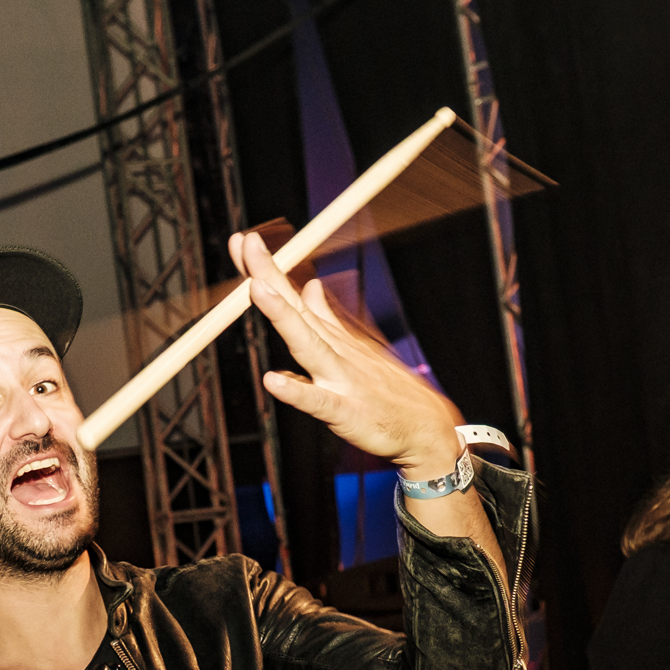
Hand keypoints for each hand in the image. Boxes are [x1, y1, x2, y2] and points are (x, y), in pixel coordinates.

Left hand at [231, 230, 464, 478]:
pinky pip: (318, 402)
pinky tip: (274, 381)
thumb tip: (310, 287)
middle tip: (247, 243)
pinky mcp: (346, 412)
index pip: (293, 297)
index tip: (243, 240)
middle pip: (295, 310)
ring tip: (258, 289)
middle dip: (269, 276)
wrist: (427, 429)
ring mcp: (341, 379)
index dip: (268, 270)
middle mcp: (334, 350)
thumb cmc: (389, 391)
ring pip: (307, 344)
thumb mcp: (355, 349)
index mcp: (330, 338)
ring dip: (283, 316)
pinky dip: (297, 391)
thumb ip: (326, 319)